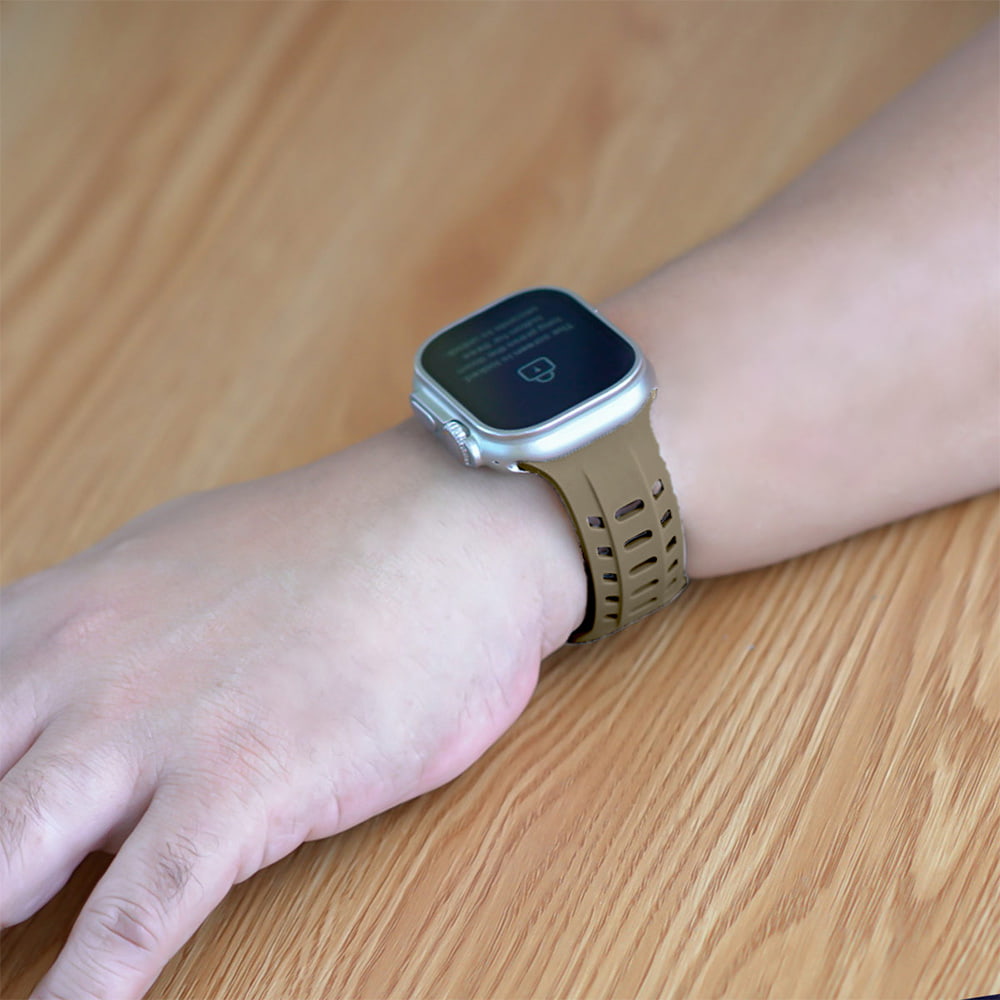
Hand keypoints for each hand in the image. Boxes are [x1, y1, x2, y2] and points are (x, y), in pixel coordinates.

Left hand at [0, 421, 584, 998]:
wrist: (453, 528)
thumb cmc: (334, 544)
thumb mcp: (173, 563)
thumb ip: (97, 642)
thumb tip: (56, 708)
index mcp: (60, 614)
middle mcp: (80, 672)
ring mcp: (155, 730)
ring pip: (3, 865)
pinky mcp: (244, 784)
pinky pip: (134, 917)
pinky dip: (89, 990)